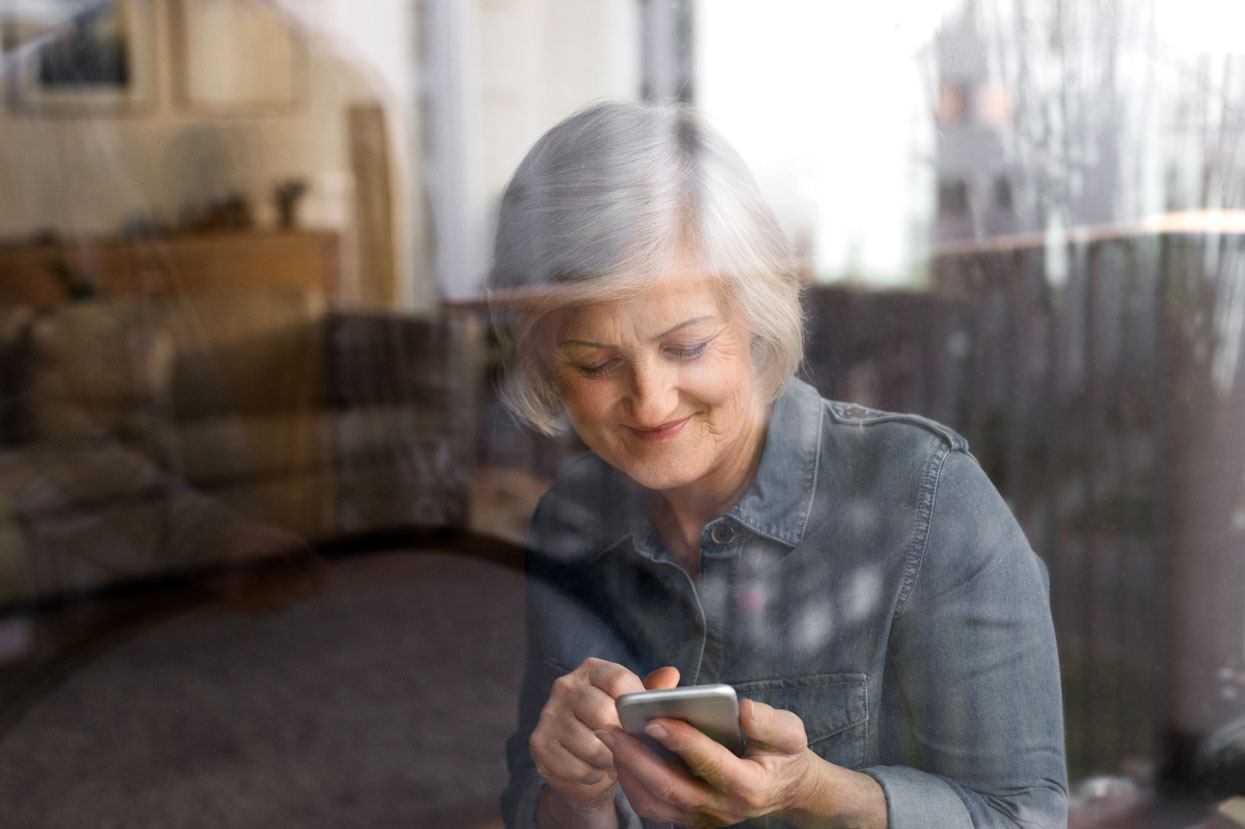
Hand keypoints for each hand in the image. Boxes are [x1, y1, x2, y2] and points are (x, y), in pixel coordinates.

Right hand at [531, 659, 679, 820]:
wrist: (582, 766)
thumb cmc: (615, 731)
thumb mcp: (634, 711)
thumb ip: (651, 693)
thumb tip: (671, 674)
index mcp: (592, 670)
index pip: (619, 680)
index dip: (636, 705)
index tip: (643, 723)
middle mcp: (565, 686)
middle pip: (604, 713)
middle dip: (623, 738)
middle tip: (629, 747)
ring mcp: (549, 714)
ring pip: (592, 745)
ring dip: (609, 760)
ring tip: (611, 759)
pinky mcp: (539, 744)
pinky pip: (577, 767)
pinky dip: (592, 775)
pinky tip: (593, 769)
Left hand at [600, 697, 825, 826]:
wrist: (785, 787)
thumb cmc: (783, 753)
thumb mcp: (789, 732)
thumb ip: (770, 722)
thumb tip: (744, 709)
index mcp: (749, 785)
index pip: (710, 763)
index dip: (682, 741)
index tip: (654, 719)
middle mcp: (722, 808)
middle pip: (671, 788)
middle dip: (637, 757)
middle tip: (610, 728)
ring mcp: (703, 818)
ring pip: (655, 802)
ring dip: (628, 770)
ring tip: (609, 738)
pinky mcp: (688, 818)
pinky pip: (652, 806)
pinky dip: (632, 781)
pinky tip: (620, 753)